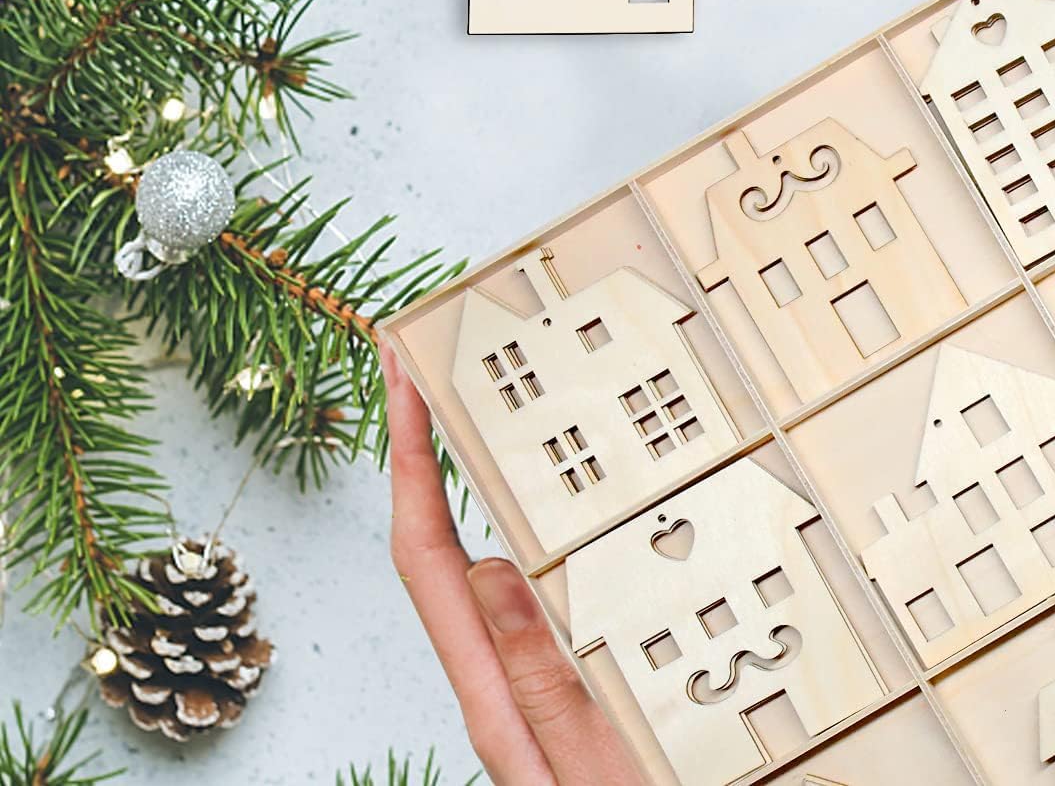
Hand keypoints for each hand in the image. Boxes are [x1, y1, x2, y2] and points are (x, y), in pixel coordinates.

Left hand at [381, 340, 644, 785]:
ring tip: (469, 415)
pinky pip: (525, 583)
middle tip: (423, 374)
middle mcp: (495, 674)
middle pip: (436, 543)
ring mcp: (523, 674)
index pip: (426, 553)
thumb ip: (539, 681)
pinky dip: (520, 524)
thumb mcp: (586, 764)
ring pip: (476, 558)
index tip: (402, 381)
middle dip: (420, 452)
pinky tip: (548, 505)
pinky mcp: (558, 677)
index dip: (409, 460)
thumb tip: (488, 572)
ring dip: (461, 481)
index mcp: (491, 688)